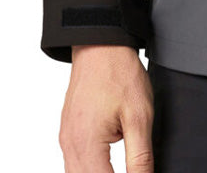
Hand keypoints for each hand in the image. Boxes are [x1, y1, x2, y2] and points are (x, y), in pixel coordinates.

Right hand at [58, 45, 154, 172]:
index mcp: (87, 145)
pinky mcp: (68, 132)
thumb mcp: (140, 116)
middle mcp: (70, 146)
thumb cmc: (119, 74)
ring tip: (120, 167)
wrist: (100, 45)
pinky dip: (89, 168)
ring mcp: (66, 139)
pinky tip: (105, 166)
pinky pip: (74, 163)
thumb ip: (140, 156)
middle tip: (133, 170)